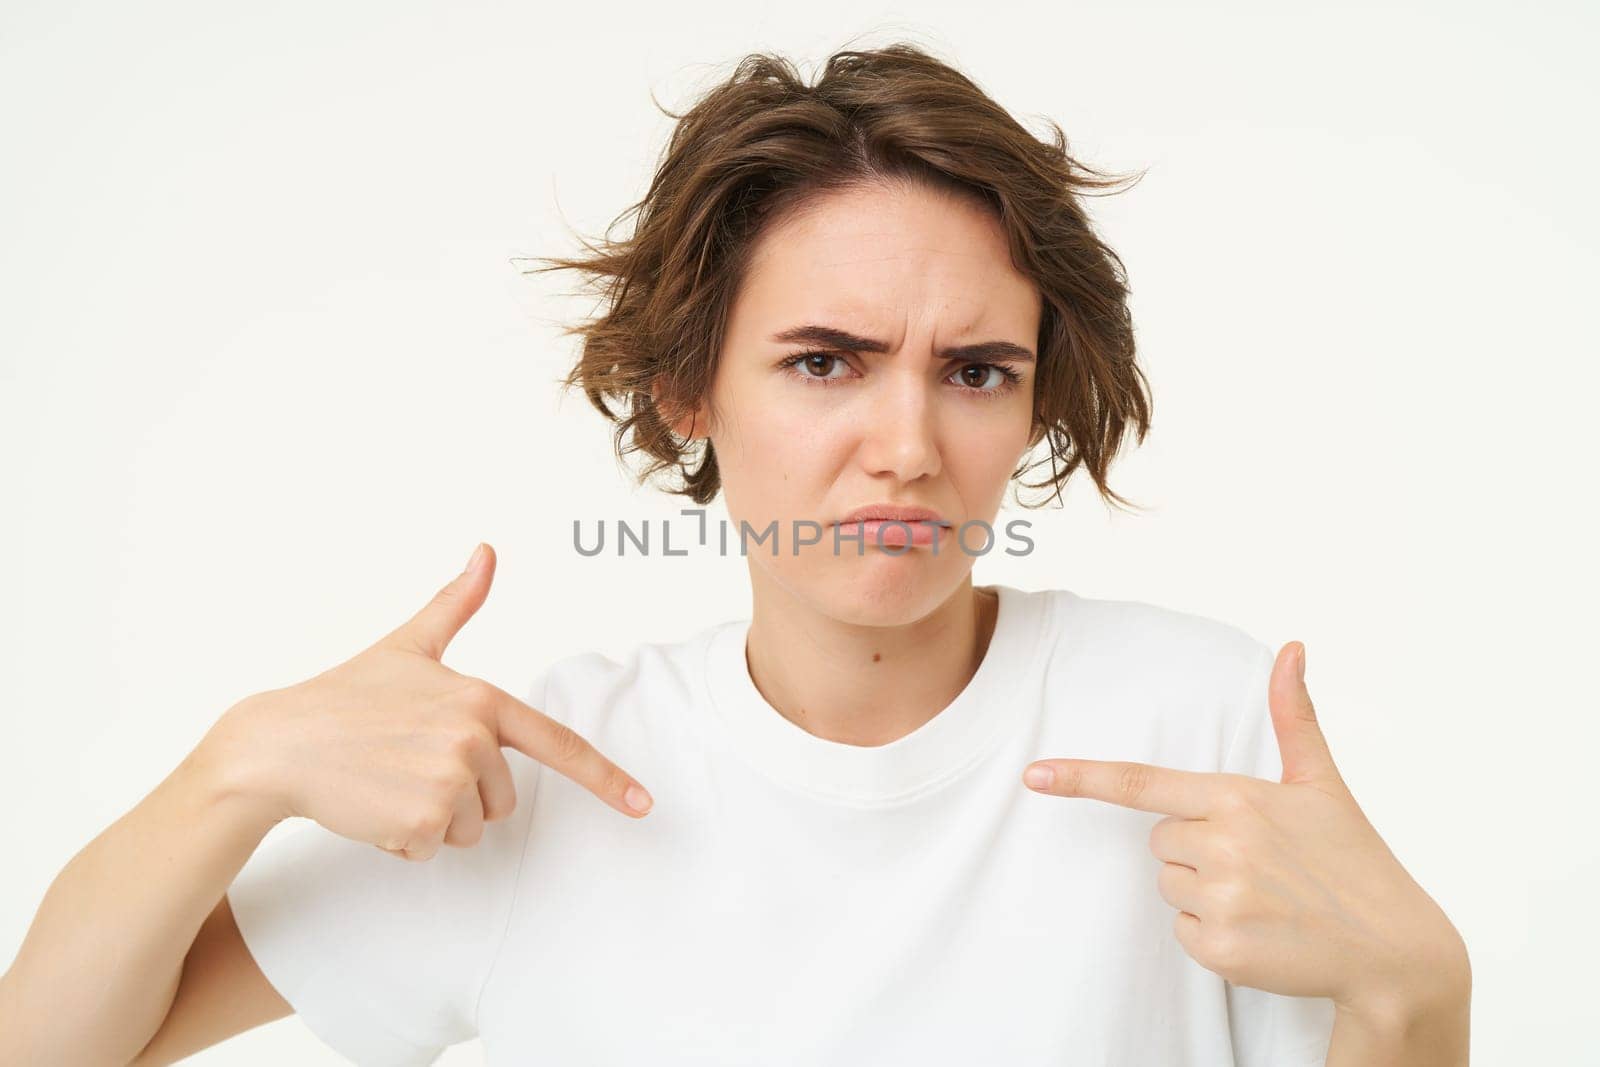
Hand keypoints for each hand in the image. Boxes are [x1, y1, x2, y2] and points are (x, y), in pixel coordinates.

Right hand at [198, 543, 654, 861]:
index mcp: (481, 697)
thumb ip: (457, 603)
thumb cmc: (346, 697)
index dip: (607, 779)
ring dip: (432, 819)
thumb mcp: (409, 646)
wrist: (279, 744)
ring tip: (389, 783)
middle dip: (460, 795)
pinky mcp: (422, 819)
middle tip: (407, 764)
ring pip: (471, 828)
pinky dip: (404, 839)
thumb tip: (487, 550)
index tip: (645, 806)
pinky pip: (434, 848)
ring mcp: (450, 780)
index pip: (558, 744)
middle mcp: (473, 737)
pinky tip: (373, 806)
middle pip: (503, 800)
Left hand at [1020, 642, 1468, 1024]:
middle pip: (1160, 841)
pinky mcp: (1219, 948)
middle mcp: (1225, 844)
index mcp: (1239, 798)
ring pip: (1169, 884)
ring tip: (1264, 897)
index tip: (1035, 774)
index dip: (1083, 778)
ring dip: (1204, 892)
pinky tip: (1261, 930)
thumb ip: (1293, 716)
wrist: (1393, 950)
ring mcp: (1222, 899)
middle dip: (1196, 849)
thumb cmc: (1353, 860)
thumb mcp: (1322, 784)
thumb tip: (1292, 647)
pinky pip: (1181, 930)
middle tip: (1258, 863)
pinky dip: (1211, 934)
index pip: (1143, 783)